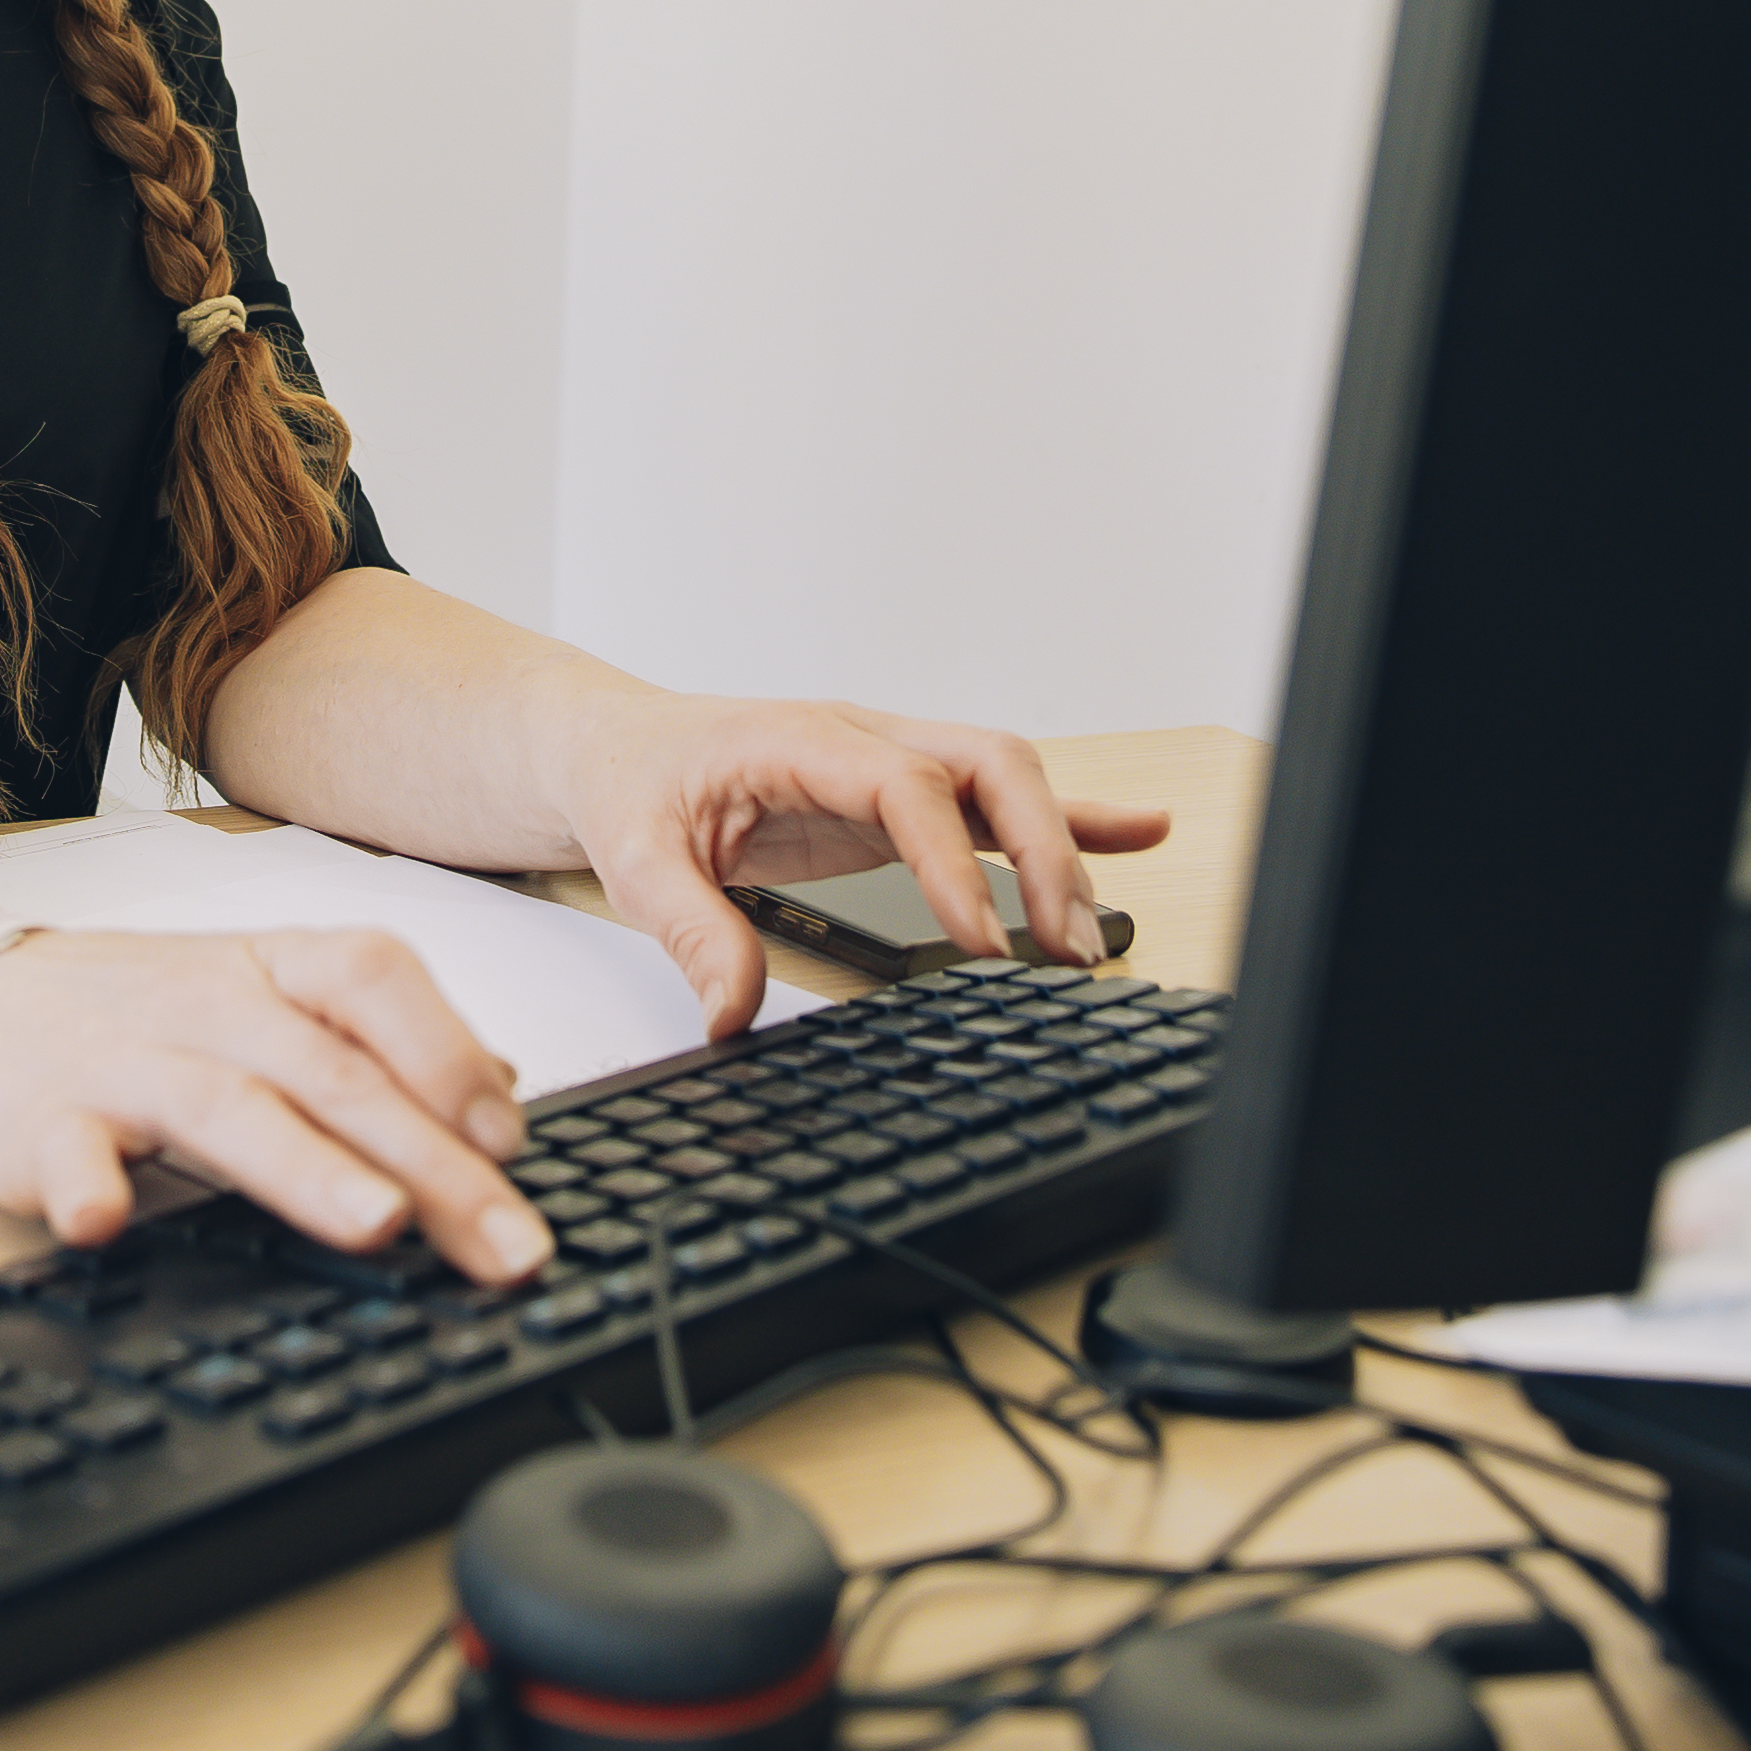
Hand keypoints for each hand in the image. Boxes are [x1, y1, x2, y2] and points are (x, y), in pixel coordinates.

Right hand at [0, 926, 555, 1284]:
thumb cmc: (140, 1011)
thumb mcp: (265, 1002)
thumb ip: (376, 1047)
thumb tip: (500, 1097)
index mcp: (270, 969)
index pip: (374, 978)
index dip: (449, 1052)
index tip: (510, 1141)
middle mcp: (208, 1004)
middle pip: (331, 1072)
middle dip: (430, 1163)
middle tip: (502, 1244)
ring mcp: (123, 1059)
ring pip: (225, 1107)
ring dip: (305, 1167)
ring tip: (377, 1223)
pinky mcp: (39, 1119)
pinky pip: (66, 1152)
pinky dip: (86, 1187)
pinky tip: (108, 1222)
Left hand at [548, 695, 1172, 1037]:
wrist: (613, 745)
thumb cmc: (628, 784)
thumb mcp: (634, 860)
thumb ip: (688, 931)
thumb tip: (733, 1011)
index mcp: (801, 740)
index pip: (906, 785)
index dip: (955, 863)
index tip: (984, 943)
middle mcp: (862, 739)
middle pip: (988, 763)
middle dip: (1044, 851)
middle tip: (1060, 948)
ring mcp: (890, 761)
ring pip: (1007, 779)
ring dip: (1062, 849)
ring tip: (1089, 940)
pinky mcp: (902, 796)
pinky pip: (998, 800)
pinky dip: (1073, 818)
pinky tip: (1138, 833)